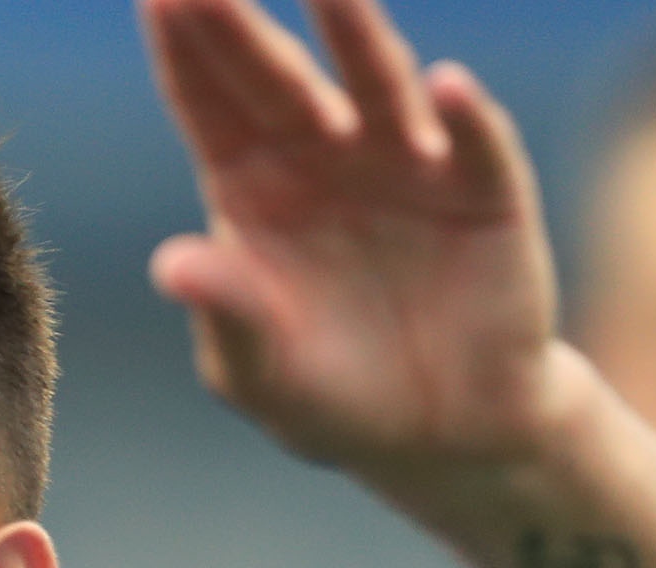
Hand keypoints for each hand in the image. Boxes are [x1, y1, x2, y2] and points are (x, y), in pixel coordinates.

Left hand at [142, 0, 573, 480]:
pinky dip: (466, 116)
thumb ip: (227, 317)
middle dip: (244, 21)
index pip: (211, 105)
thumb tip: (171, 265)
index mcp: (255, 188)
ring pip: (378, 82)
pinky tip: (448, 84)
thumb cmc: (334, 399)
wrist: (441, 437)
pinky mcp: (483, 192)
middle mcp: (327, 155)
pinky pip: (476, 146)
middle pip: (279, 75)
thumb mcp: (263, 376)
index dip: (184, 50)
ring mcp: (407, 162)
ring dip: (356, 30)